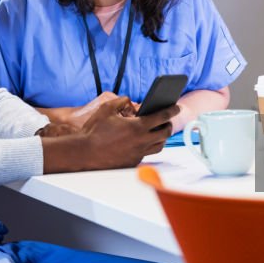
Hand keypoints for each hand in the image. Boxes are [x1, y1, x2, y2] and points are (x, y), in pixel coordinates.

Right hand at [41, 97, 179, 172]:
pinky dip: (149, 146)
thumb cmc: (94, 131)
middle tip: (167, 121)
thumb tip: (129, 101)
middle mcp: (142, 141)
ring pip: (159, 145)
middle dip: (169, 125)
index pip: (162, 116)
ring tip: (159, 132)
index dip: (172, 110)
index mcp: (138, 126)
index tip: (177, 106)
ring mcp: (139, 153)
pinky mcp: (133, 161)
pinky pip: (147, 153)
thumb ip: (121, 101)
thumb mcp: (106, 109)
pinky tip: (144, 141)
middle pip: (165, 133)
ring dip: (162, 137)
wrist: (85, 152)